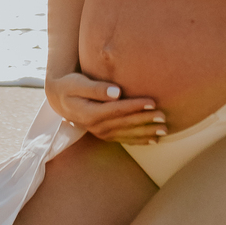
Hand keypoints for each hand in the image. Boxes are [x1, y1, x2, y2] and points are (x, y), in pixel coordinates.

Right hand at [45, 70, 167, 141]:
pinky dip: (140, 140)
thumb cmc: (71, 86)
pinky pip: (125, 139)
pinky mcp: (105, 135)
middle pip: (125, 124)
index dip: (135, 106)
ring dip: (146, 133)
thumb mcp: (78, 83)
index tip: (152, 102)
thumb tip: (116, 92)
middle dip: (146, 120)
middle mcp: (96, 127)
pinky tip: (154, 141)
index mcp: (90, 114)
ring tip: (164, 130)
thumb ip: (96, 88)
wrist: (61, 99)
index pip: (117, 110)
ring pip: (127, 134)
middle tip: (163, 116)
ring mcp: (101, 133)